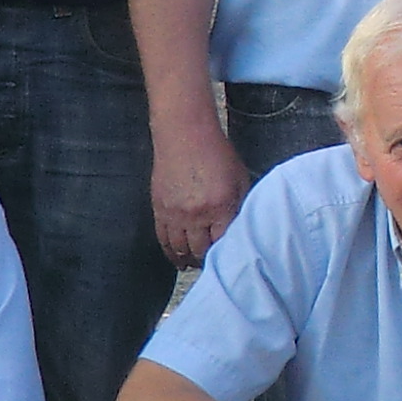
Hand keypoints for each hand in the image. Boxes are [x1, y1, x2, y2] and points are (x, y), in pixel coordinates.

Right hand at [151, 126, 250, 266]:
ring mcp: (175, 213)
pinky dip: (170, 251)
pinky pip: (163, 238)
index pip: (224, 243)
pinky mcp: (159, 208)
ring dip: (188, 260)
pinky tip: (177, 258)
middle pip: (201, 250)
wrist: (185, 133)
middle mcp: (197, 214)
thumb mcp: (240, 178)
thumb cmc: (217, 153)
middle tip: (212, 267)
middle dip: (207, 261)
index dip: (227, 255)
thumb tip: (242, 229)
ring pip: (180, 248)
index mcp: (221, 206)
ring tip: (194, 265)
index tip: (230, 261)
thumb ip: (241, 205)